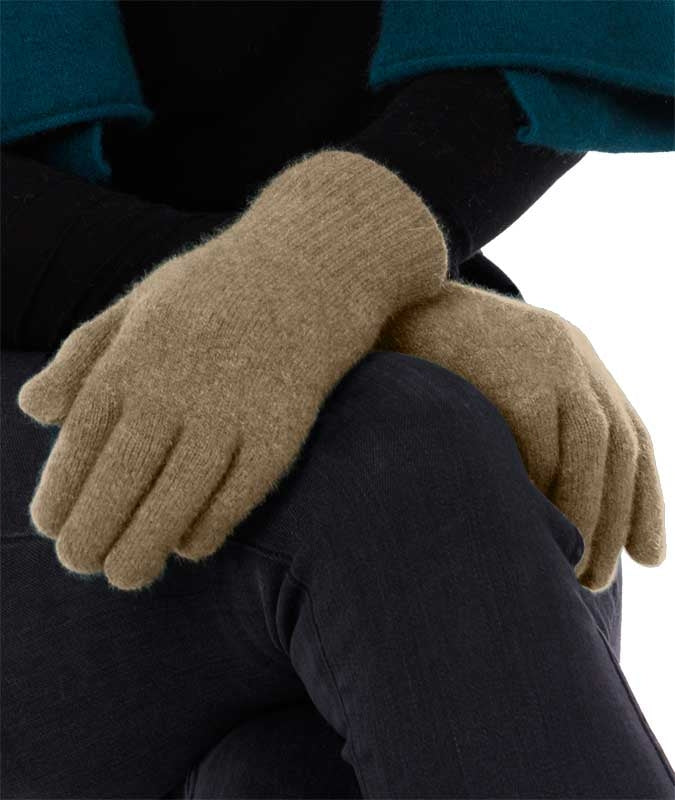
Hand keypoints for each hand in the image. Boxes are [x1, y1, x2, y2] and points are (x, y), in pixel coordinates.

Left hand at [18, 151, 446, 589]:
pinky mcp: (283, 428)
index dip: (61, 493)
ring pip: (176, 497)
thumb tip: (33, 411)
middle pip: (122, 478)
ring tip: (124, 576)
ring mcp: (233, 409)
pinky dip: (208, 527)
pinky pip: (239, 494)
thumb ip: (85, 354)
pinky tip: (189, 546)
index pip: (81, 440)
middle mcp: (177, 384)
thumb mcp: (141, 300)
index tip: (50, 528)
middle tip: (80, 564)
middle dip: (92, 532)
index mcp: (134, 353)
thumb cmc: (218, 286)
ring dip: (144, 546)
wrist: (312, 264)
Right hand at [379, 282, 664, 589]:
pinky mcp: (512, 372)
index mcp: (573, 357)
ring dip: (590, 513)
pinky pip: (541, 443)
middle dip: (619, 518)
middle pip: (619, 442)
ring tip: (576, 567)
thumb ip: (528, 426)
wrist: (385, 309)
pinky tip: (533, 526)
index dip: (645, 499)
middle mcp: (570, 353)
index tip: (650, 558)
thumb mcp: (490, 386)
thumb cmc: (431, 365)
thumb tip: (550, 507)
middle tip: (596, 579)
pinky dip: (544, 489)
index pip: (629, 434)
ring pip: (594, 443)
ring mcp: (546, 357)